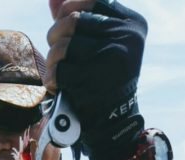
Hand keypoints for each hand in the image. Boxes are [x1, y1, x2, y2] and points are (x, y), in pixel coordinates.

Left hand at [46, 0, 147, 159]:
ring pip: (63, 46)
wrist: (113, 123)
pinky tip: (58, 85)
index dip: (67, 11)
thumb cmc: (101, 80)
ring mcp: (113, 61)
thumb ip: (79, 18)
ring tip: (56, 71)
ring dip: (52, 61)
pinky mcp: (97, 84)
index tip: (63, 29)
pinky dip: (52, 80)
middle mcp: (126, 38)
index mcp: (131, 23)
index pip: (89, 1)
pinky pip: (60, 72)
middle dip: (55, 37)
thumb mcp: (98, 44)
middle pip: (72, 21)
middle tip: (56, 54)